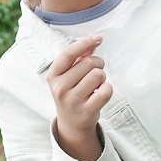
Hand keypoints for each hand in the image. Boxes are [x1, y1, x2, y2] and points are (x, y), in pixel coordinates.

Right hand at [46, 34, 112, 160]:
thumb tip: (94, 41)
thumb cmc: (71, 93)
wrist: (72, 123)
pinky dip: (108, 89)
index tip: (98, 37)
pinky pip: (106, 90)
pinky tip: (100, 94)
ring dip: (102, 77)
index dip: (85, 42)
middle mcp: (59, 88)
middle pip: (89, 62)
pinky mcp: (86, 111)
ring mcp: (72, 101)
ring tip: (96, 85)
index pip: (68, 53)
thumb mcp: (68, 75)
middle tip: (95, 72)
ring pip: (98, 75)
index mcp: (53, 75)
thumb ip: (79, 58)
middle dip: (98, 63)